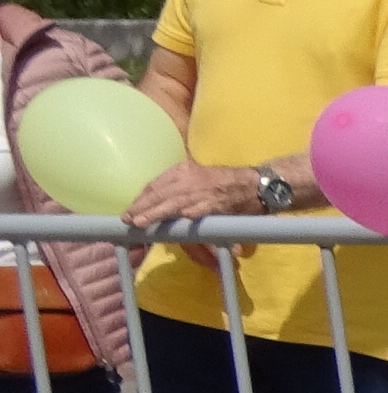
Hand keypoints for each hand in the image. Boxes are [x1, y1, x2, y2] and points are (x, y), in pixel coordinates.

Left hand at [123, 160, 256, 225]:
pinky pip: (197, 209)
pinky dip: (186, 214)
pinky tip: (175, 221)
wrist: (255, 183)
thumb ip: (181, 190)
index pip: (156, 184)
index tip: (132, 209)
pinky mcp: (215, 202)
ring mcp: (202, 190)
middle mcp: (189, 178)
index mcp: (183, 170)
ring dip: (155, 213)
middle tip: (127, 218)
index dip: (142, 198)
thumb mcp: (198, 179)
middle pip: (159, 192)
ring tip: (140, 222)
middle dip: (142, 206)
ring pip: (172, 202)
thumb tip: (162, 205)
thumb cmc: (226, 183)